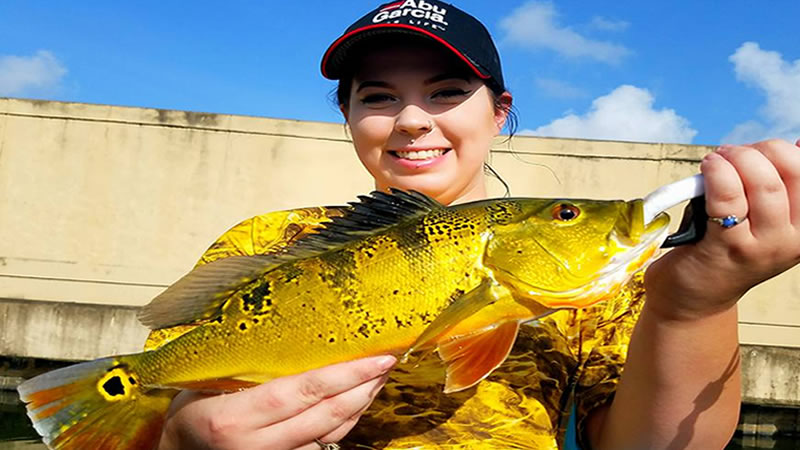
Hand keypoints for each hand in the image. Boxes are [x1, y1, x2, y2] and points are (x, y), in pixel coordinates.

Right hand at [157, 355, 395, 449]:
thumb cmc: (190, 411)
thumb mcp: (205, 380)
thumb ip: (243, 360)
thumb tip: (285, 319)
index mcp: (235, 418)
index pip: (302, 392)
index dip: (345, 375)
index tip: (376, 358)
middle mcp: (257, 444)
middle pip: (326, 415)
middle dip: (363, 387)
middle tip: (387, 361)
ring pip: (331, 433)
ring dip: (360, 403)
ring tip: (378, 375)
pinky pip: (324, 444)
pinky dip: (345, 421)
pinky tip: (356, 400)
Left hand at [645, 138, 799, 319]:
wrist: (693, 295)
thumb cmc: (723, 247)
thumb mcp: (761, 218)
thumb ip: (776, 186)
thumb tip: (795, 144)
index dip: (779, 151)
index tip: (755, 151)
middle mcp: (791, 240)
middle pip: (790, 173)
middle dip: (757, 151)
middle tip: (730, 154)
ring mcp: (760, 247)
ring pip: (763, 185)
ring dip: (735, 160)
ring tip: (716, 162)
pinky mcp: (726, 248)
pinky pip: (727, 198)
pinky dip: (716, 173)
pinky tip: (707, 169)